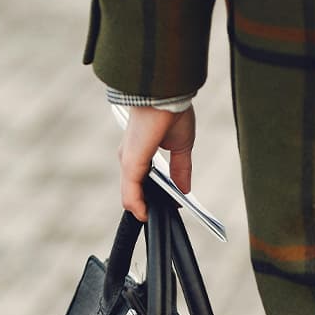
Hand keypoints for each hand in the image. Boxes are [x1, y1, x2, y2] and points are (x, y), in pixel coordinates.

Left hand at [118, 105, 194, 220]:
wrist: (166, 95)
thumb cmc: (172, 111)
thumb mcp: (181, 146)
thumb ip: (181, 169)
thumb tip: (185, 189)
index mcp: (140, 151)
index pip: (143, 181)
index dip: (155, 196)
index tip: (172, 205)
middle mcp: (130, 157)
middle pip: (135, 190)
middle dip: (150, 206)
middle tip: (166, 216)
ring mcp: (129, 162)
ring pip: (131, 195)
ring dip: (144, 210)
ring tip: (156, 219)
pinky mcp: (130, 165)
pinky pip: (130, 194)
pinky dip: (138, 208)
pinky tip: (145, 216)